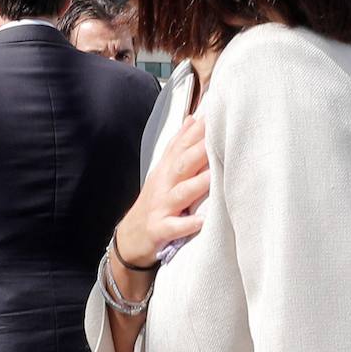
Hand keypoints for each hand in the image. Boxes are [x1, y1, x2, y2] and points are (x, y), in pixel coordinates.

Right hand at [117, 115, 209, 265]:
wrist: (130, 237)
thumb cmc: (154, 203)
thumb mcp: (163, 171)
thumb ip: (179, 146)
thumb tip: (192, 120)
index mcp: (166, 170)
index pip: (181, 145)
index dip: (197, 130)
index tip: (215, 113)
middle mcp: (163, 185)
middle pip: (182, 164)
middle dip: (199, 149)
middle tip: (220, 136)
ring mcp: (161, 207)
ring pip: (180, 193)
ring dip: (197, 184)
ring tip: (214, 176)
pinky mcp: (159, 229)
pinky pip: (173, 227)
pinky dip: (186, 224)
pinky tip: (201, 221)